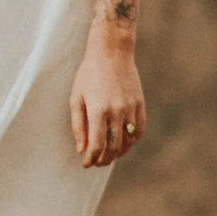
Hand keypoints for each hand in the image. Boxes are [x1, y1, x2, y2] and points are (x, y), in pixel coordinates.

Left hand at [71, 36, 145, 170]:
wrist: (112, 51)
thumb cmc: (88, 74)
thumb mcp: (76, 97)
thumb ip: (78, 125)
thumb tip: (81, 149)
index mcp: (97, 110)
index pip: (96, 145)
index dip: (91, 158)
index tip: (86, 164)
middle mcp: (116, 111)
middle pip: (113, 147)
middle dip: (104, 160)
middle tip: (97, 163)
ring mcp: (130, 108)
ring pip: (127, 141)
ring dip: (119, 153)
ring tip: (109, 156)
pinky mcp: (140, 104)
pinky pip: (139, 130)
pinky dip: (132, 141)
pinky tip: (123, 144)